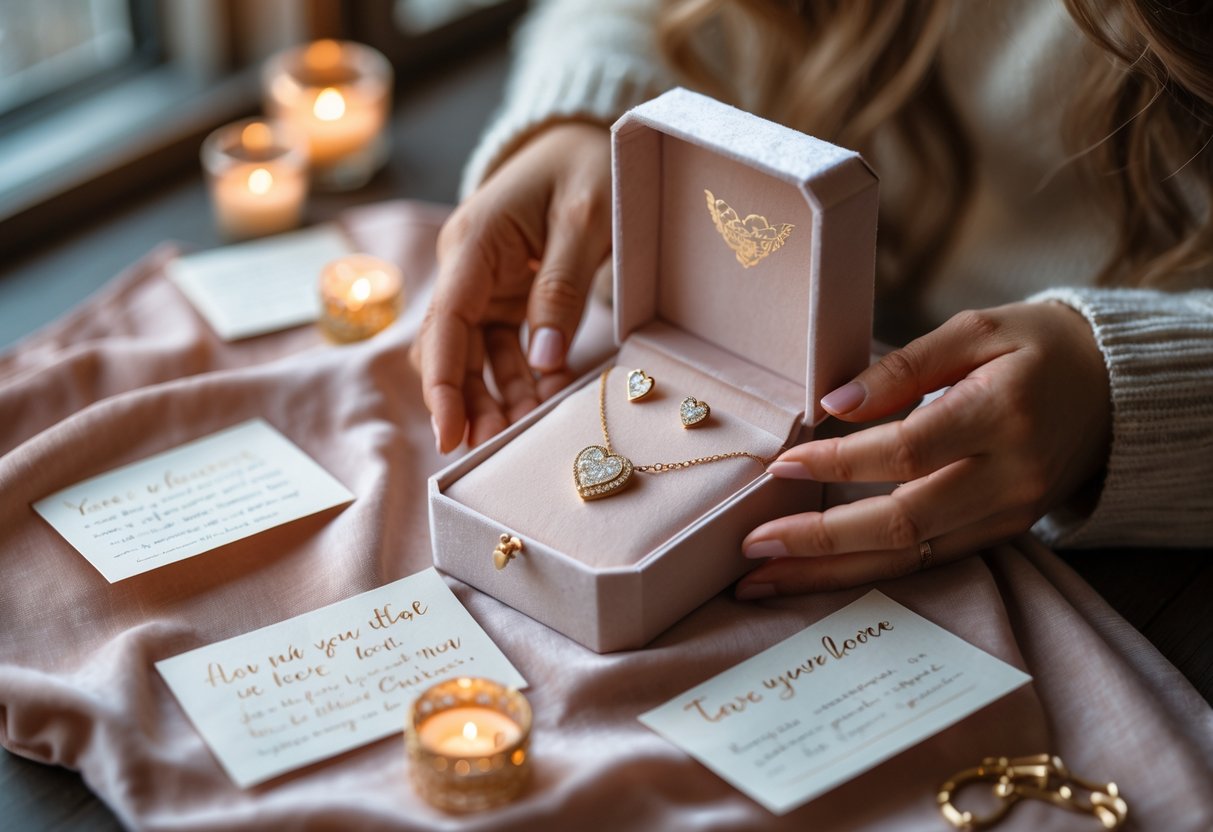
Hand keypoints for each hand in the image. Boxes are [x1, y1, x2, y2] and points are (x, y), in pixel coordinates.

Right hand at [413, 123, 611, 452]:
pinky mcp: (506, 297)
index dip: (442, 383)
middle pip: (452, 349)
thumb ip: (561, 288)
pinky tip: (539, 404)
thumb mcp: (585, 220)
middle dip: (469, 401)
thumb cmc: (587, 165)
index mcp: (474, 242)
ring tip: (523, 434)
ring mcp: (485, 285)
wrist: (583, 138)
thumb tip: (543, 362)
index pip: (445, 322)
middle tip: (496, 449)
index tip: (451, 432)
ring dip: (495, 396)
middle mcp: (467, 268)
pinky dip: (518, 378)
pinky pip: (502, 348)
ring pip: (475, 355)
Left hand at [736, 303, 1111, 598]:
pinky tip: (816, 576)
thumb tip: (833, 402)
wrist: (1119, 389)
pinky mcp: (1002, 534)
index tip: (781, 465)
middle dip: (820, 541)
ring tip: (763, 582)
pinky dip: (867, 572)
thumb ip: (904, 365)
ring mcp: (1008, 516)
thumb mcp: (976, 330)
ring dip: (832, 574)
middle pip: (902, 523)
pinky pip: (928, 561)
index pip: (905, 451)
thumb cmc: (1038, 348)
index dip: (838, 461)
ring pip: (910, 558)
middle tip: (752, 548)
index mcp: (1001, 416)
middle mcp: (1008, 478)